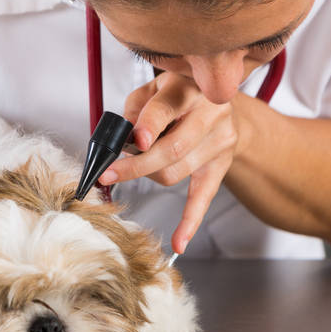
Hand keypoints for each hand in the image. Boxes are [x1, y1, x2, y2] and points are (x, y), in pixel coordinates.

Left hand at [98, 72, 245, 254]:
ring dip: (148, 175)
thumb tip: (119, 140)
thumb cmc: (177, 95)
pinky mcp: (221, 165)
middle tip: (109, 174)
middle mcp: (211, 113)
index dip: (149, 126)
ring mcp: (220, 141)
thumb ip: (135, 110)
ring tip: (133, 167)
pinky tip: (178, 242)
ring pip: (177, 172)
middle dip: (137, 166)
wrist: (218, 103)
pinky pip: (204, 197)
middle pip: (173, 149)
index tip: (134, 141)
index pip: (167, 109)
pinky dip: (190, 222)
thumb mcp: (153, 88)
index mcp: (188, 88)